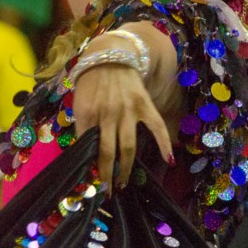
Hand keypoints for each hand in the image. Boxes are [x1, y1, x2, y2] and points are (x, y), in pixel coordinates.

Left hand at [71, 63, 172, 192]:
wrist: (110, 56)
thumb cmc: (91, 81)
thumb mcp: (79, 102)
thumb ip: (82, 125)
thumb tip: (87, 151)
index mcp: (88, 114)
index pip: (88, 147)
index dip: (90, 166)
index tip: (93, 182)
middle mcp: (108, 114)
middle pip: (108, 153)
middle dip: (108, 175)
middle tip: (108, 191)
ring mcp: (128, 111)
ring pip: (128, 147)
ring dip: (127, 169)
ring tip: (124, 184)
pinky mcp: (145, 106)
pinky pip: (156, 127)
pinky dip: (163, 143)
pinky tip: (168, 160)